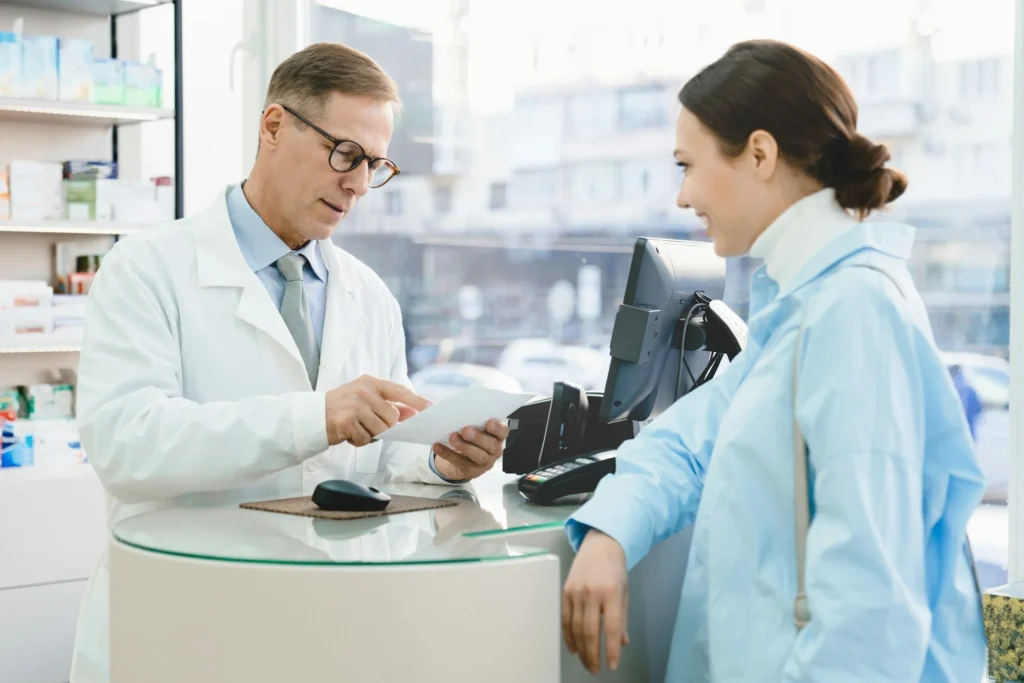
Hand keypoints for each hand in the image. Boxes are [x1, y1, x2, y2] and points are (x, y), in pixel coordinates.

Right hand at [325, 375, 430, 446]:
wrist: (312, 415)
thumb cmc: (343, 407)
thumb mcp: (365, 399)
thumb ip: (389, 405)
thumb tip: (413, 413)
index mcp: (371, 383)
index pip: (400, 391)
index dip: (417, 401)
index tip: (432, 408)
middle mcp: (364, 391)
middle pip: (392, 417)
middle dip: (384, 426)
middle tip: (367, 423)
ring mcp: (355, 405)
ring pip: (381, 430)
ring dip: (370, 434)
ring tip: (356, 427)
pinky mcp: (347, 421)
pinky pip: (365, 439)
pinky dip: (358, 441)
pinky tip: (348, 433)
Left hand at [432, 418, 508, 480]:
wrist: (457, 456)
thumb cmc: (465, 434)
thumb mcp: (463, 421)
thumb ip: (451, 411)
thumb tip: (426, 402)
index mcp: (496, 434)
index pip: (503, 431)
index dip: (498, 428)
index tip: (489, 422)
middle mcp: (494, 449)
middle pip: (491, 444)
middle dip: (478, 437)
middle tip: (465, 430)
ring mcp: (485, 462)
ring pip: (479, 456)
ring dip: (465, 447)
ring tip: (452, 437)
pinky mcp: (471, 471)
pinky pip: (461, 463)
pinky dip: (448, 454)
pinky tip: (437, 446)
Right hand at [563, 529, 629, 673]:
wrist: (600, 544)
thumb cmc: (616, 569)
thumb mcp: (624, 592)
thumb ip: (622, 618)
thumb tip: (621, 643)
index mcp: (611, 593)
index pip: (611, 628)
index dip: (611, 650)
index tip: (612, 665)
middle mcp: (592, 593)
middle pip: (590, 631)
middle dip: (593, 655)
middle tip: (596, 670)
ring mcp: (577, 592)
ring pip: (576, 628)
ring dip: (581, 649)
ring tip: (586, 663)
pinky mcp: (566, 591)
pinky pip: (565, 619)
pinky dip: (569, 636)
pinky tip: (574, 648)